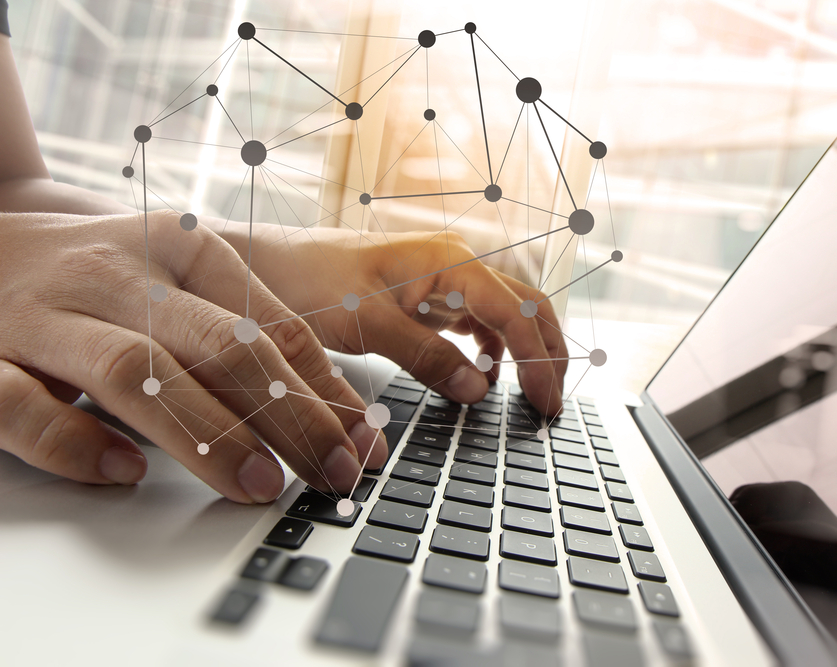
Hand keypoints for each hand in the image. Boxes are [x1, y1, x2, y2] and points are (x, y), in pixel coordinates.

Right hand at [0, 210, 387, 501]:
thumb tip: (339, 411)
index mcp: (176, 247)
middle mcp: (116, 272)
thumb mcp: (178, 285)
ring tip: (256, 485)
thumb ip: (249, 339)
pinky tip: (123, 472)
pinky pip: (22, 404)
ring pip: (135, 370)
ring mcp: (44, 313)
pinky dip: (74, 443)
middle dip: (286, 415)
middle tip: (328, 474)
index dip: (323, 389)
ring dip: (206, 434)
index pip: (268, 323)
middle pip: (218, 345)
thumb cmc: (97, 278)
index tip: (360, 444)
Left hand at [237, 224, 568, 415]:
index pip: (516, 313)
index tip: (546, 404)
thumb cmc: (308, 279)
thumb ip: (425, 357)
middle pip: (527, 308)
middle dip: (548, 353)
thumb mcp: (366, 323)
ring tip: (533, 395)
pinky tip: (486, 375)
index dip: (539, 361)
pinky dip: (493, 350)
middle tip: (553, 405)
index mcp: (450, 261)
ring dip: (526, 352)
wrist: (267, 263)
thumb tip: (478, 390)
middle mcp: (456, 266)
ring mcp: (445, 281)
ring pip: (507, 315)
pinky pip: (478, 323)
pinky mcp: (429, 298)